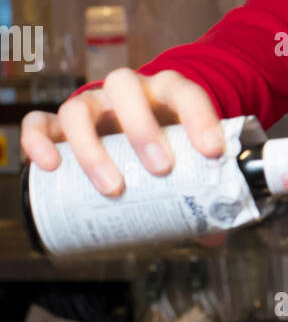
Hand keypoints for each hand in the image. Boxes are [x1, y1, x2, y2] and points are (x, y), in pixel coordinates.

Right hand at [21, 68, 226, 202]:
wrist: (132, 135)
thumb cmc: (164, 149)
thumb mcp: (186, 161)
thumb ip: (201, 191)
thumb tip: (214, 233)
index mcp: (164, 93)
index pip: (183, 92)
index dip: (200, 117)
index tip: (212, 151)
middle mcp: (125, 92)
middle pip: (124, 88)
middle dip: (142, 127)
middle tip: (160, 168)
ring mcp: (90, 106)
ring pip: (79, 109)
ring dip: (92, 147)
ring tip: (113, 188)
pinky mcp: (58, 125)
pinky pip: (39, 123)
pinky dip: (39, 141)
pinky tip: (50, 167)